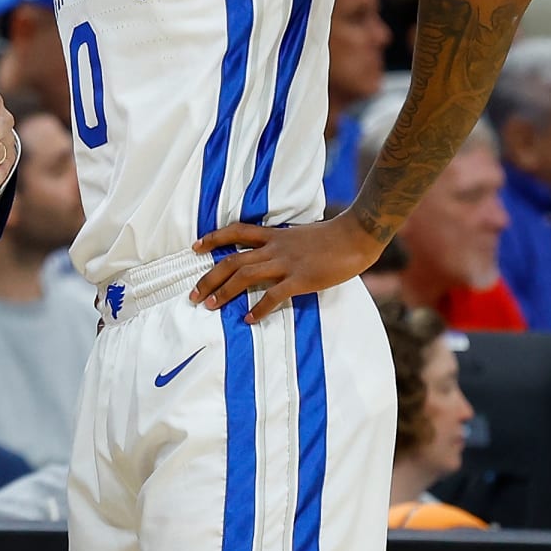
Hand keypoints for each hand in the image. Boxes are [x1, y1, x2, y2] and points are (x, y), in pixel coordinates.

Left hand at [189, 213, 385, 322]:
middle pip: (232, 260)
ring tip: (210, 306)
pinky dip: (259, 308)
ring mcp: (286, 263)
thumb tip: (272, 255)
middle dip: (209, 277)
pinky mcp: (301, 279)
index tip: (195, 247)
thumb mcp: (300, 235)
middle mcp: (274, 248)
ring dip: (224, 292)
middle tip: (193, 294)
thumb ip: (283, 244)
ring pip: (245, 276)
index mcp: (274, 235)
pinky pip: (274, 295)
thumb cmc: (333, 237)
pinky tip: (248, 319)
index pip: (236, 232)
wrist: (357, 235)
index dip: (213, 238)